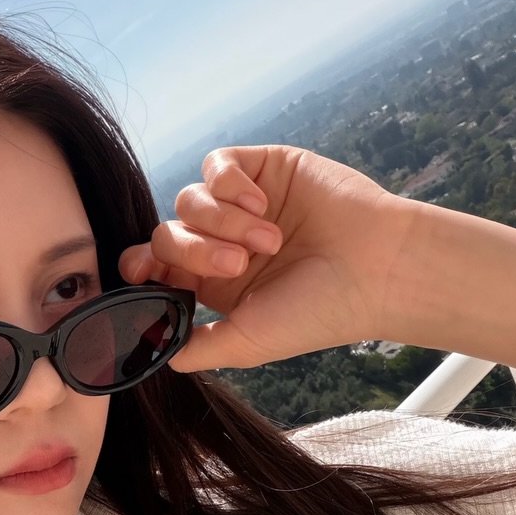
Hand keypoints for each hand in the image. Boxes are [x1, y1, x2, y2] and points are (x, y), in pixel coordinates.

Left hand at [118, 145, 412, 373]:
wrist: (375, 269)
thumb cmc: (318, 312)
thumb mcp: (247, 343)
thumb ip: (194, 347)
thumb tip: (151, 350)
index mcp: (216, 284)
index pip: (157, 267)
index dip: (140, 266)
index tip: (140, 271)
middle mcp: (224, 241)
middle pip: (168, 233)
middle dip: (192, 250)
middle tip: (237, 265)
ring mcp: (242, 203)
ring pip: (189, 199)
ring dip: (221, 222)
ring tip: (268, 241)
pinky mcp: (262, 168)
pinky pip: (217, 164)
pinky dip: (230, 186)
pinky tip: (263, 207)